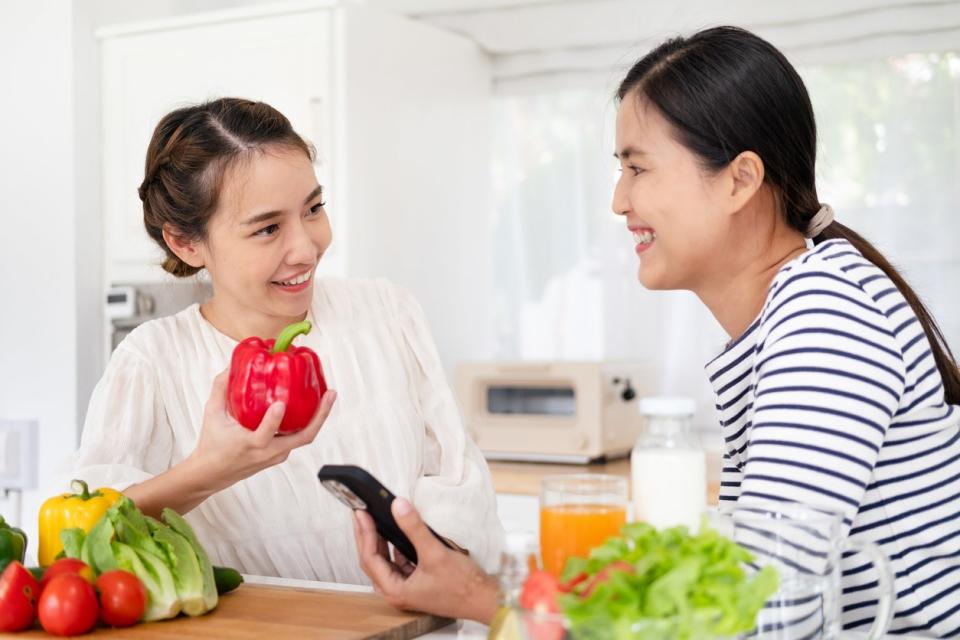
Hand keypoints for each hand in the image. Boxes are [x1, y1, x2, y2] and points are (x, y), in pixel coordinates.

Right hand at [188, 369, 336, 489]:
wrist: (212, 473)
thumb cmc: (212, 446)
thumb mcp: (212, 415)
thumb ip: (221, 389)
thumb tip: (230, 366)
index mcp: (250, 445)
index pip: (265, 435)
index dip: (273, 421)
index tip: (279, 404)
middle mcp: (269, 452)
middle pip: (303, 437)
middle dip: (320, 416)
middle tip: (330, 394)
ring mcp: (278, 455)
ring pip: (304, 437)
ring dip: (318, 418)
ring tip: (327, 395)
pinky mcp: (281, 454)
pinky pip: (298, 437)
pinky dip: (307, 422)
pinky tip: (312, 405)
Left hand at [353, 498, 498, 623]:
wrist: (483, 599)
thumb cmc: (462, 586)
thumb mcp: (435, 553)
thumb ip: (415, 528)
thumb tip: (398, 507)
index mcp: (395, 590)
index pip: (370, 558)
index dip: (364, 533)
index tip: (361, 513)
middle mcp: (397, 591)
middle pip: (373, 559)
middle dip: (367, 535)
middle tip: (361, 513)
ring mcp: (406, 587)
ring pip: (384, 560)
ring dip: (379, 540)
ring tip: (374, 519)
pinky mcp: (416, 581)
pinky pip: (398, 561)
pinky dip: (394, 546)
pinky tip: (396, 532)